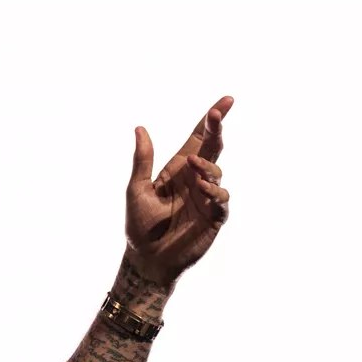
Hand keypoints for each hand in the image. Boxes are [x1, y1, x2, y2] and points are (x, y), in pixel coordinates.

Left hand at [126, 96, 232, 283]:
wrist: (148, 259)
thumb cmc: (141, 225)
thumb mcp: (136, 189)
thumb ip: (142, 161)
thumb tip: (140, 128)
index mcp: (177, 170)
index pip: (198, 139)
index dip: (211, 121)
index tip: (225, 102)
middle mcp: (195, 180)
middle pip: (212, 149)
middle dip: (217, 131)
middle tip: (218, 114)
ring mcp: (206, 197)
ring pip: (217, 173)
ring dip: (207, 166)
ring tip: (193, 166)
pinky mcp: (213, 217)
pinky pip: (221, 199)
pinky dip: (214, 191)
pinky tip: (202, 187)